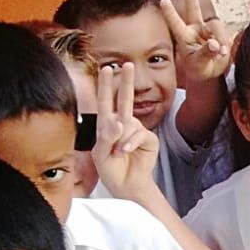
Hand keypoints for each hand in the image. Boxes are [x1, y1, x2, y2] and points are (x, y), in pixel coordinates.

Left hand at [91, 65, 159, 197]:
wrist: (126, 185)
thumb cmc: (110, 170)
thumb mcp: (100, 154)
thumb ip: (106, 137)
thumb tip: (119, 122)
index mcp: (106, 125)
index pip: (105, 101)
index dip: (106, 85)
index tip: (107, 68)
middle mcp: (122, 124)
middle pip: (125, 99)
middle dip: (126, 81)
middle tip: (128, 64)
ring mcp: (136, 131)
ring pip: (129, 123)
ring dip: (122, 138)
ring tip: (119, 152)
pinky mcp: (148, 139)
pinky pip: (139, 134)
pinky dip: (131, 143)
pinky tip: (126, 151)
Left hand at [160, 0, 231, 84]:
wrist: (212, 73)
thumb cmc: (199, 68)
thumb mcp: (199, 65)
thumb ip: (206, 54)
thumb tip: (214, 44)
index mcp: (184, 37)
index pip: (175, 24)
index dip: (170, 13)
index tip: (163, 0)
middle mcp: (195, 30)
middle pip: (193, 9)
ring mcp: (208, 30)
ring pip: (216, 26)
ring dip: (220, 39)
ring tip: (220, 53)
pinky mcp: (220, 34)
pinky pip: (225, 35)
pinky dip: (226, 44)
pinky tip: (223, 53)